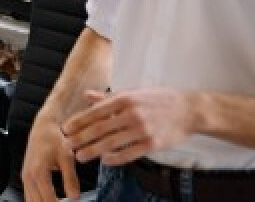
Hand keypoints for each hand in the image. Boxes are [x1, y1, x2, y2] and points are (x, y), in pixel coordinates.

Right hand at [21, 109, 80, 201]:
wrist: (43, 127)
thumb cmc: (55, 139)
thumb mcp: (67, 157)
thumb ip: (70, 178)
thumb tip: (75, 198)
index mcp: (39, 172)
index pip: (49, 200)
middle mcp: (28, 176)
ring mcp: (25, 177)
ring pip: (31, 201)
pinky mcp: (26, 176)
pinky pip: (29, 195)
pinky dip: (38, 201)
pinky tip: (49, 200)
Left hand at [62, 89, 197, 165]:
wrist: (188, 110)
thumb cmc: (159, 99)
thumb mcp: (133, 93)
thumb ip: (108, 97)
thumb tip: (87, 96)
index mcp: (125, 99)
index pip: (96, 112)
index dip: (78, 121)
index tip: (66, 128)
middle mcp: (132, 114)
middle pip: (100, 129)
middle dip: (80, 138)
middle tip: (67, 145)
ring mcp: (142, 130)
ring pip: (111, 143)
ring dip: (92, 151)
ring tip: (80, 156)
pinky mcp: (152, 144)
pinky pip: (129, 154)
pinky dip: (115, 158)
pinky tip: (104, 161)